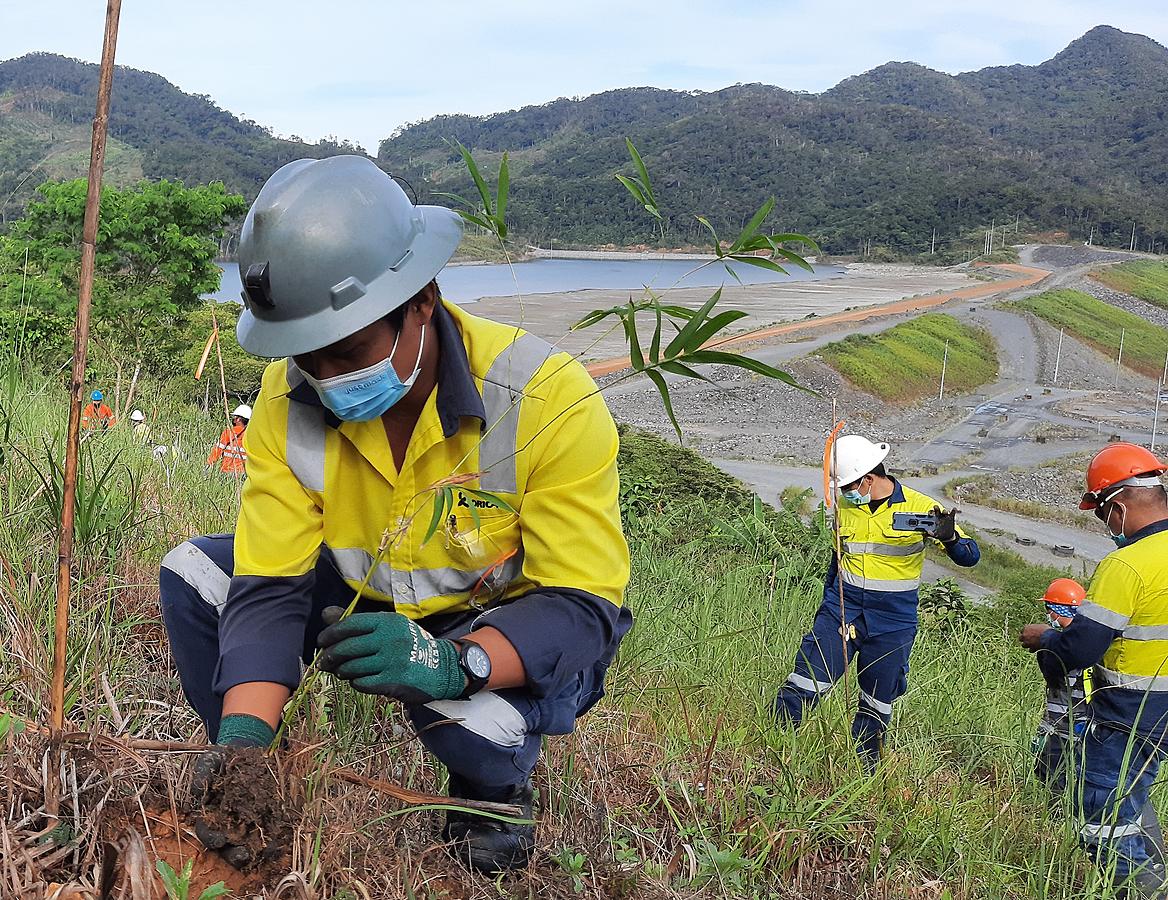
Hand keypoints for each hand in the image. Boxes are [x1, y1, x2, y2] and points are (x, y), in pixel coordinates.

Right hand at [191, 713, 276, 868]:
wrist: (244, 753)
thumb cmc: (222, 760)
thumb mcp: (210, 761)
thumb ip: (201, 776)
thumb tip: (198, 796)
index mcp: (209, 814)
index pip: (206, 832)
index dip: (212, 838)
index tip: (220, 840)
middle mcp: (225, 823)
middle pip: (226, 846)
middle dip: (233, 853)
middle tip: (242, 855)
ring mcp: (244, 822)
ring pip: (245, 844)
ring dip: (253, 851)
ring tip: (262, 853)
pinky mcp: (263, 817)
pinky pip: (266, 833)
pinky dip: (270, 842)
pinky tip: (276, 844)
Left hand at [316, 607, 465, 702]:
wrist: (440, 667)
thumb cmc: (408, 644)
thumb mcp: (388, 627)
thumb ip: (356, 622)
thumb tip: (325, 614)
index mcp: (387, 621)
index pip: (350, 625)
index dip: (331, 633)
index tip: (322, 641)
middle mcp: (389, 639)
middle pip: (347, 648)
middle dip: (330, 656)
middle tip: (324, 662)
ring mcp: (391, 661)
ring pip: (352, 668)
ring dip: (341, 671)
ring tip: (340, 671)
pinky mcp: (393, 682)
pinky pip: (362, 683)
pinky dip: (356, 682)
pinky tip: (358, 679)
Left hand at [932, 506, 957, 543]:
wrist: (947, 535)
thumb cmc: (939, 533)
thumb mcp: (935, 534)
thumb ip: (932, 533)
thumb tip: (928, 532)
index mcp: (933, 518)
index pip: (931, 513)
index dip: (930, 512)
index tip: (930, 514)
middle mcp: (939, 515)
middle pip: (937, 509)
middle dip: (936, 508)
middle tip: (936, 508)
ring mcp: (945, 516)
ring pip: (944, 511)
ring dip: (944, 511)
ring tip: (945, 512)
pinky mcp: (951, 517)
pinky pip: (952, 512)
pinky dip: (953, 510)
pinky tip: (954, 509)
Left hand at [1018, 623, 1050, 651]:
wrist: (1049, 638)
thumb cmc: (1047, 630)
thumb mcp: (1041, 626)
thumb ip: (1037, 628)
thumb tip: (1039, 629)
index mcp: (1026, 627)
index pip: (1023, 630)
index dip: (1027, 632)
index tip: (1030, 634)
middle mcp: (1024, 635)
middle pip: (1021, 638)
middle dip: (1025, 639)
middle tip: (1030, 640)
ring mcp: (1027, 642)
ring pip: (1024, 645)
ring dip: (1028, 645)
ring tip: (1033, 645)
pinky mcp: (1031, 648)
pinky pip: (1030, 650)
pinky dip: (1033, 650)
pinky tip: (1037, 648)